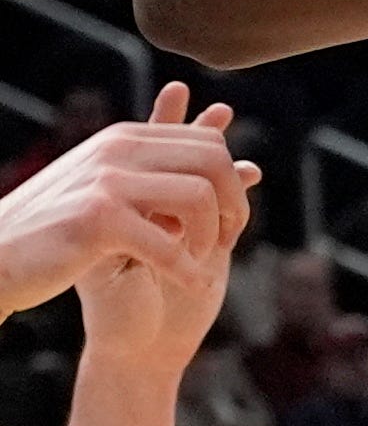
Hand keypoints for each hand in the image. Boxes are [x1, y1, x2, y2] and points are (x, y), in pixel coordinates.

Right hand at [0, 90, 253, 326]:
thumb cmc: (57, 235)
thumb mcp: (116, 195)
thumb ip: (173, 181)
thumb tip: (253, 170)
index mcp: (123, 140)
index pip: (206, 142)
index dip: (229, 182)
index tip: (228, 218)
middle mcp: (117, 150)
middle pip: (212, 161)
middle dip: (232, 203)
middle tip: (229, 240)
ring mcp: (106, 181)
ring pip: (198, 196)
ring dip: (211, 235)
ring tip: (204, 262)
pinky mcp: (97, 219)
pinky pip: (167, 241)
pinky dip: (188, 268)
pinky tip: (196, 285)